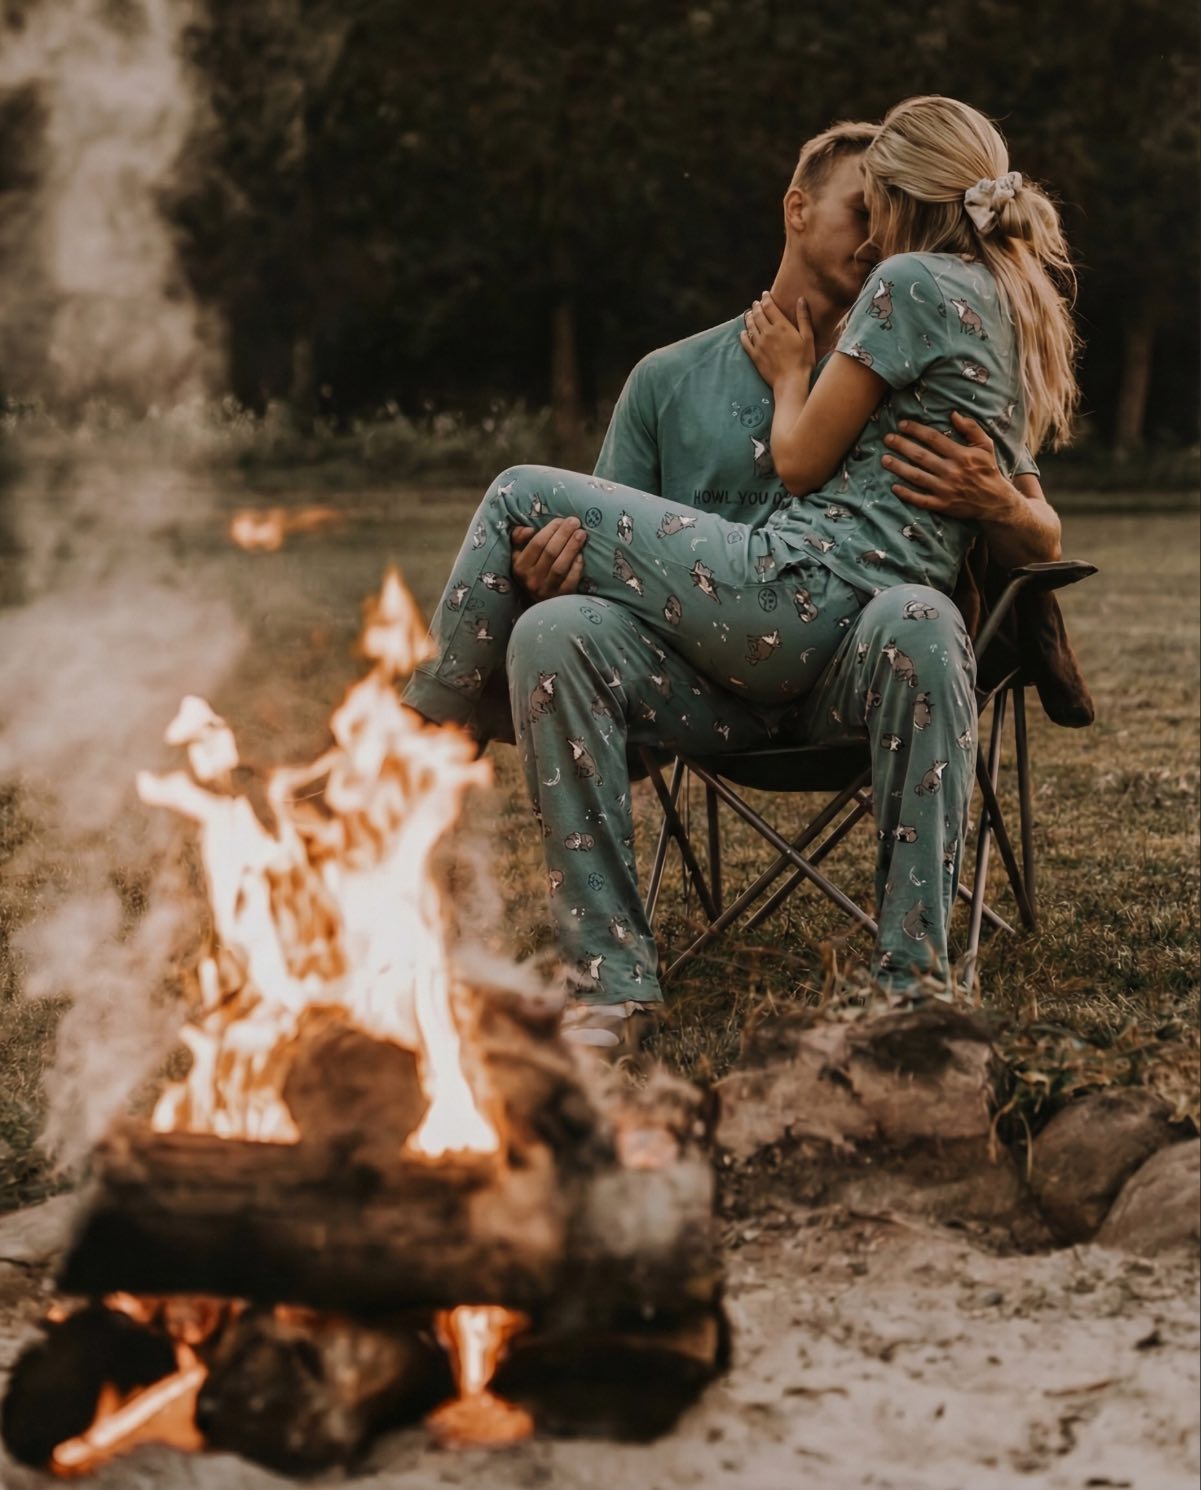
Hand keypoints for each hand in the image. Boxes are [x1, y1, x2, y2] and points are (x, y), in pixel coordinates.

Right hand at [511, 517, 586, 600]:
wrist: (539, 605)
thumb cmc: (530, 572)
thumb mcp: (518, 556)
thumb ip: (519, 539)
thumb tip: (529, 529)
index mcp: (519, 567)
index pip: (537, 543)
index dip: (551, 529)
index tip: (561, 520)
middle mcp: (531, 579)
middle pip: (550, 552)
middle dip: (564, 534)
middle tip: (575, 522)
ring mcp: (546, 590)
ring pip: (560, 566)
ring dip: (572, 547)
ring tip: (582, 534)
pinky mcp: (560, 597)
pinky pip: (570, 580)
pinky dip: (576, 566)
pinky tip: (581, 555)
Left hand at [740, 291, 814, 389]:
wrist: (790, 381)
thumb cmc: (803, 360)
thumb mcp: (808, 337)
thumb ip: (803, 318)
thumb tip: (801, 299)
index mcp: (781, 326)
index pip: (770, 307)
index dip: (766, 299)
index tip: (765, 294)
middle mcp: (768, 332)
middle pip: (758, 315)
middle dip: (756, 307)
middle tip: (756, 303)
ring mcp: (759, 344)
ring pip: (750, 326)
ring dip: (749, 318)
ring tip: (749, 314)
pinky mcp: (755, 356)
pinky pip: (746, 342)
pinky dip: (744, 335)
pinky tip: (743, 333)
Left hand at [882, 410, 1013, 519]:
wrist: (995, 501)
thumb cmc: (988, 470)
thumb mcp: (986, 446)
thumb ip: (971, 428)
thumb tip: (953, 414)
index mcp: (961, 455)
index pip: (934, 438)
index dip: (916, 430)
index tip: (902, 424)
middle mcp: (951, 471)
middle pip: (921, 456)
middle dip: (901, 446)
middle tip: (887, 439)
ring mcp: (945, 489)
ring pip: (916, 476)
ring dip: (898, 467)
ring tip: (884, 459)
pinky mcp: (941, 505)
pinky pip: (920, 499)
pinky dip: (906, 494)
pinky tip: (893, 486)